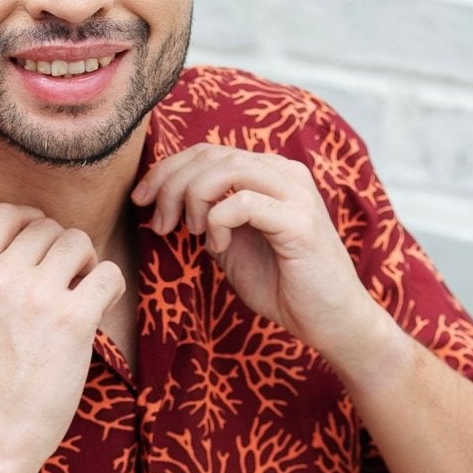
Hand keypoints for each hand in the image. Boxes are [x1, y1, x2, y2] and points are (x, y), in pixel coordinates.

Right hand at [0, 204, 124, 472]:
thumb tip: (25, 243)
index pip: (5, 213)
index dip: (31, 220)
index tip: (42, 242)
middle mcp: (2, 278)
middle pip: (48, 228)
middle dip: (63, 249)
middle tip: (66, 281)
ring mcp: (38, 297)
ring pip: (78, 243)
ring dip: (87, 264)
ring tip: (82, 294)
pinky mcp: (74, 320)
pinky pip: (108, 275)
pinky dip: (110, 287)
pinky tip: (100, 308)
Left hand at [132, 145, 386, 369]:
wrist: (331, 321)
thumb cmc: (284, 285)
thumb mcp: (233, 245)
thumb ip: (210, 218)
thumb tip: (170, 201)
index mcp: (270, 174)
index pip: (209, 152)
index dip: (167, 170)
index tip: (142, 200)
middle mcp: (285, 174)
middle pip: (212, 154)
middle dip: (171, 184)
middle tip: (158, 221)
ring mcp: (296, 194)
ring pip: (227, 169)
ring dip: (193, 198)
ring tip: (188, 231)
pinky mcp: (300, 222)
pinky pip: (244, 202)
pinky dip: (219, 222)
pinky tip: (218, 247)